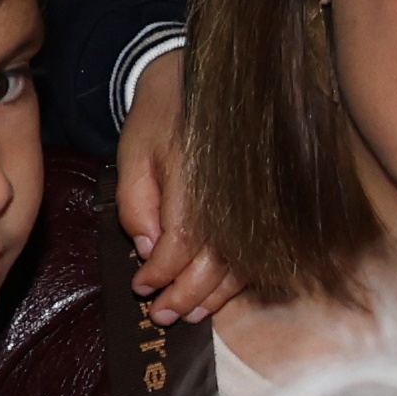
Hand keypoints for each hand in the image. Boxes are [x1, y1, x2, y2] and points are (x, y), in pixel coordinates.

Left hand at [113, 47, 239, 321]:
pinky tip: (217, 294)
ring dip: (213, 295)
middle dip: (186, 294)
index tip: (141, 288)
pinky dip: (236, 280)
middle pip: (216, 261)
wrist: (199, 80)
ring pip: (240, 262)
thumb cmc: (159, 118)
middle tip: (161, 315)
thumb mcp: (132, 153)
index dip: (162, 273)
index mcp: (197, 175)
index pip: (183, 240)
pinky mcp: (264, 206)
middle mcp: (233, 193)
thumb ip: (135, 203)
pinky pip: (254, 252)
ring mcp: (254, 201)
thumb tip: (147, 249)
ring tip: (188, 314)